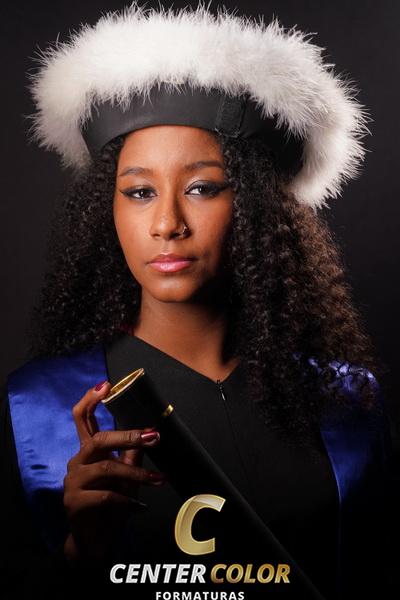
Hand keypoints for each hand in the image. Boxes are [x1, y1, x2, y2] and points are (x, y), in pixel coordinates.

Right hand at [63, 380, 166, 562]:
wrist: (94, 543)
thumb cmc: (111, 506)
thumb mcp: (126, 478)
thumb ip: (132, 457)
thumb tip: (150, 434)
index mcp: (87, 452)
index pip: (83, 419)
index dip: (91, 400)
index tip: (106, 384)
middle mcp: (77, 462)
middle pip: (99, 439)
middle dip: (128, 436)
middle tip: (155, 437)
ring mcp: (73, 482)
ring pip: (108, 468)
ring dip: (137, 475)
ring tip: (158, 481)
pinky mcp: (74, 502)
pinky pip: (106, 496)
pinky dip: (127, 501)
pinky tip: (139, 508)